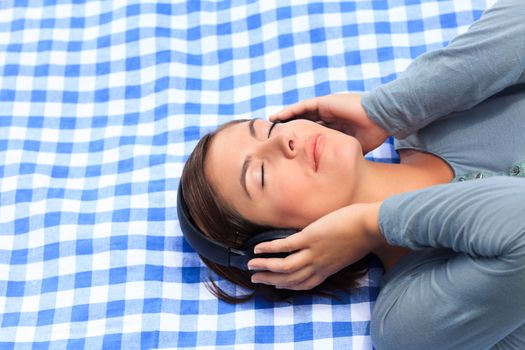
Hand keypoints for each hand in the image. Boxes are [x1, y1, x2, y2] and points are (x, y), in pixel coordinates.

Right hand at [248, 202, 384, 290]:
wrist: (372, 226)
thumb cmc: (364, 235)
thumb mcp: (348, 251)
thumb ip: (334, 253)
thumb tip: (327, 248)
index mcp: (327, 269)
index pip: (304, 283)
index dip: (287, 285)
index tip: (276, 284)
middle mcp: (318, 265)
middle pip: (289, 279)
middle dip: (271, 280)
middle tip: (256, 280)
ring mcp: (313, 252)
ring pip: (283, 266)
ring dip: (265, 267)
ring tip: (251, 266)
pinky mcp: (310, 238)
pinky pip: (285, 246)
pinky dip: (269, 248)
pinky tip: (258, 248)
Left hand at [269, 93, 388, 153]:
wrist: (381, 118)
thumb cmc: (372, 134)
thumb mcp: (353, 148)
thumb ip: (341, 154)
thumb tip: (334, 171)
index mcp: (336, 126)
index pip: (314, 134)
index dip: (301, 140)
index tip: (288, 149)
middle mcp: (329, 116)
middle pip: (304, 122)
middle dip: (290, 129)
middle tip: (275, 137)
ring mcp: (326, 108)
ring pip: (300, 113)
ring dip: (285, 119)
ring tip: (270, 125)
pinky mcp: (324, 102)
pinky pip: (302, 106)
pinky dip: (289, 111)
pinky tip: (277, 117)